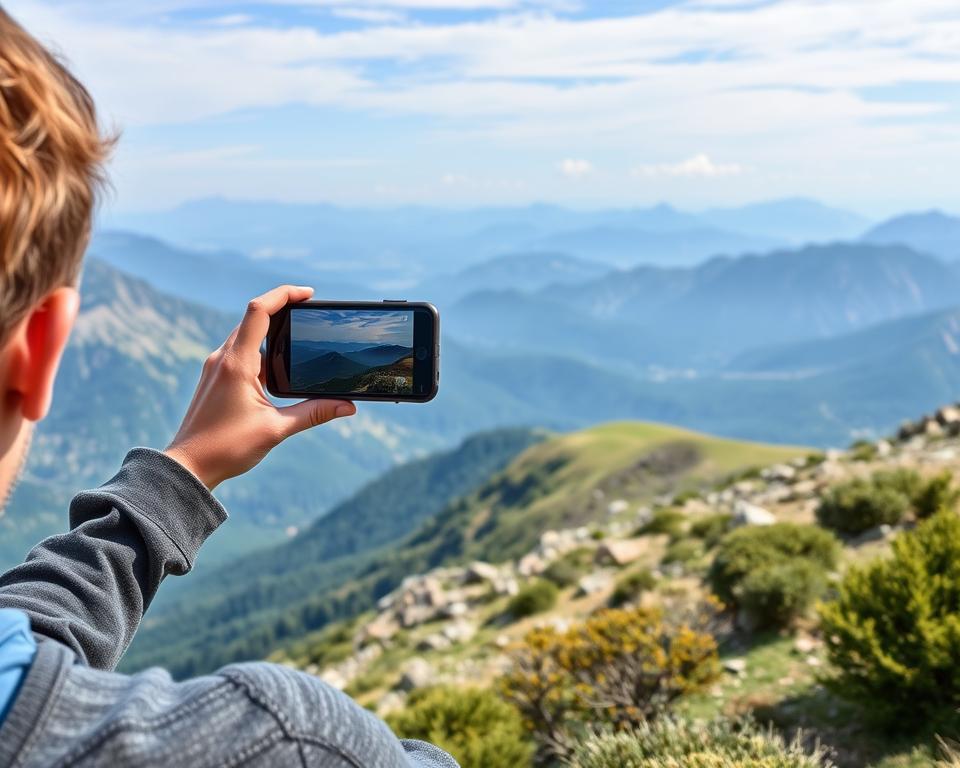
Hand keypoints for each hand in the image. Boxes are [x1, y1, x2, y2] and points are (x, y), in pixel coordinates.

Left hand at [164, 285, 355, 489]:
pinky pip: (238, 350)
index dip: (284, 295)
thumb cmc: (226, 448)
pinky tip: (275, 365)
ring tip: (296, 336)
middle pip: (253, 317)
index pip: (259, 311)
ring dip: (269, 329)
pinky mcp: (214, 377)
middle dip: (282, 309)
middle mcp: (222, 358)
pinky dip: (259, 348)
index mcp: (237, 363)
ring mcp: (215, 367)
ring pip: (244, 333)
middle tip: (308, 312)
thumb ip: (314, 413)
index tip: (308, 294)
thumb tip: (347, 406)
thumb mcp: (276, 429)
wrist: (188, 466)